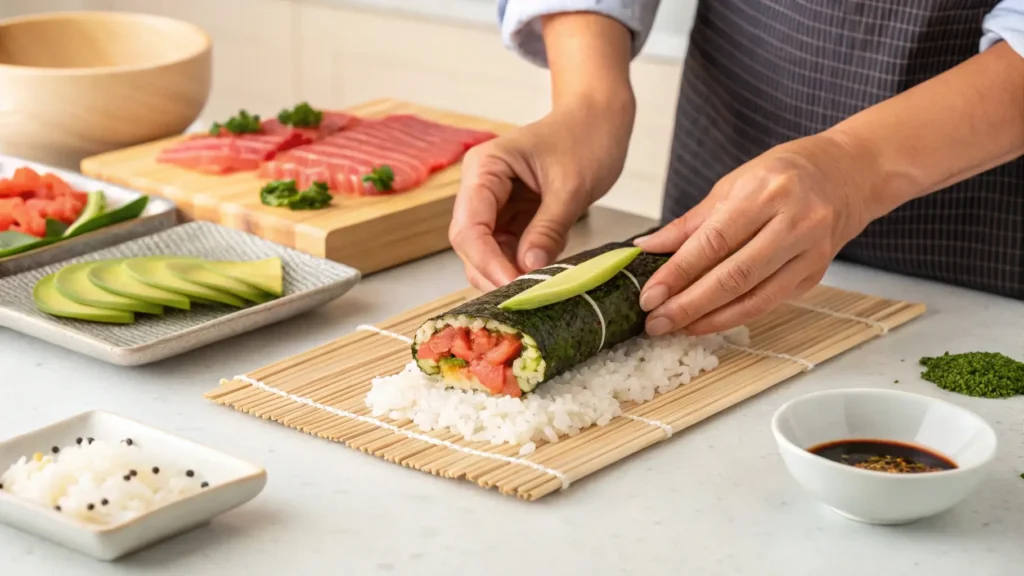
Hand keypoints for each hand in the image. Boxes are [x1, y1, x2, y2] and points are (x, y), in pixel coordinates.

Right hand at [449, 99, 633, 289]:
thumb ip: (548, 227)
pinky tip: (541, 279)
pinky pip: (507, 252)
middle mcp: (481, 188)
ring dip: (506, 275)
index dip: (487, 262)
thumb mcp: (571, 186)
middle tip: (525, 298)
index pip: (470, 226)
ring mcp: (495, 205)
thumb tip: (529, 267)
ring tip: (536, 291)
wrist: (599, 120)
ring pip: (485, 253)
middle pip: (470, 244)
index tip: (514, 286)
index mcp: (485, 169)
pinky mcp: (512, 219)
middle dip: (493, 272)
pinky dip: (521, 268)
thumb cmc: (585, 137)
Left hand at [635, 132, 871, 335]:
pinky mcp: (815, 274)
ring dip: (709, 318)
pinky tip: (705, 322)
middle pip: (734, 275)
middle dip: (689, 304)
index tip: (649, 295)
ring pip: (754, 297)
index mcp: (767, 192)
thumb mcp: (732, 185)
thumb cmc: (783, 175)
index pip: (714, 242)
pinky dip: (733, 317)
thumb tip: (646, 248)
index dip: (678, 273)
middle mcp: (794, 223)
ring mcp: (810, 253)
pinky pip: (768, 303)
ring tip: (675, 327)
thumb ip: (690, 223)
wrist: (846, 175)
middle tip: (656, 321)